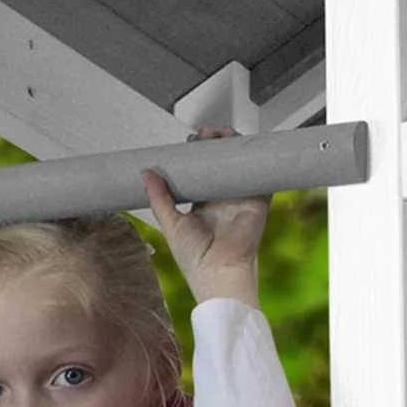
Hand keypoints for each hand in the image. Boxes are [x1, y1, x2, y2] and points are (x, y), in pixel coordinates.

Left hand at [142, 127, 267, 307]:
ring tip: (223, 133)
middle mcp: (222, 202)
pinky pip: (259, 178)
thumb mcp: (171, 224)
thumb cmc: (194, 258)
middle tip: (206, 134)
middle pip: (220, 165)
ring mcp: (240, 201)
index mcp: (202, 207)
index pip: (200, 174)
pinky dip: (255, 161)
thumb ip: (159, 198)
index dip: (196, 155)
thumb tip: (146, 172)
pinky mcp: (257, 203)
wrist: (219, 273)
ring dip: (233, 148)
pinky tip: (246, 146)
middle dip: (214, 146)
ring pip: (238, 167)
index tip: (190, 142)